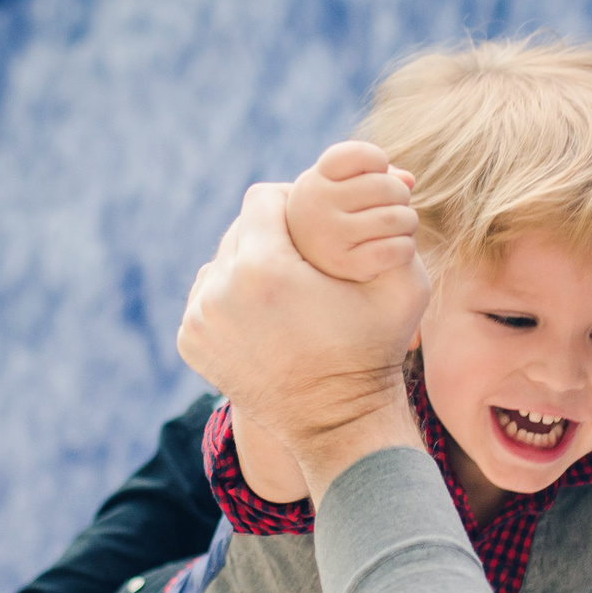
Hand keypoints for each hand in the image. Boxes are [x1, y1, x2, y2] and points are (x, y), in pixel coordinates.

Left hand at [177, 180, 430, 500]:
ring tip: (283, 289)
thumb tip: (393, 170)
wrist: (340, 422)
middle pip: (239, 229)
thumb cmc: (375, 349)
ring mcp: (200, 317)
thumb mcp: (401, 282)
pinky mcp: (190, 341)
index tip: (313, 221)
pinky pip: (208, 297)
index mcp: (263, 267)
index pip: (264, 196)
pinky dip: (231, 300)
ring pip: (221, 262)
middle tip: (302, 258)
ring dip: (249, 267)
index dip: (292, 201)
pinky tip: (264, 316)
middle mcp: (220, 289)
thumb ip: (394, 221)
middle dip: (270, 236)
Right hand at [286, 140, 420, 281]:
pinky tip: (400, 247)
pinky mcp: (344, 264)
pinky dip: (406, 247)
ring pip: (393, 218)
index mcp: (315, 180)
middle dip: (401, 194)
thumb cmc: (338, 216)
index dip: (377, 160)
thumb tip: (408, 180)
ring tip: (404, 225)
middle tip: (400, 205)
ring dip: (409, 221)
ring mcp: (328, 235)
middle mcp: (315, 205)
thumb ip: (377, 175)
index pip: (358, 154)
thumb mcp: (346, 188)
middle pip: (383, 186)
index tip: (378, 172)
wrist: (312, 268)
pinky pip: (393, 250)